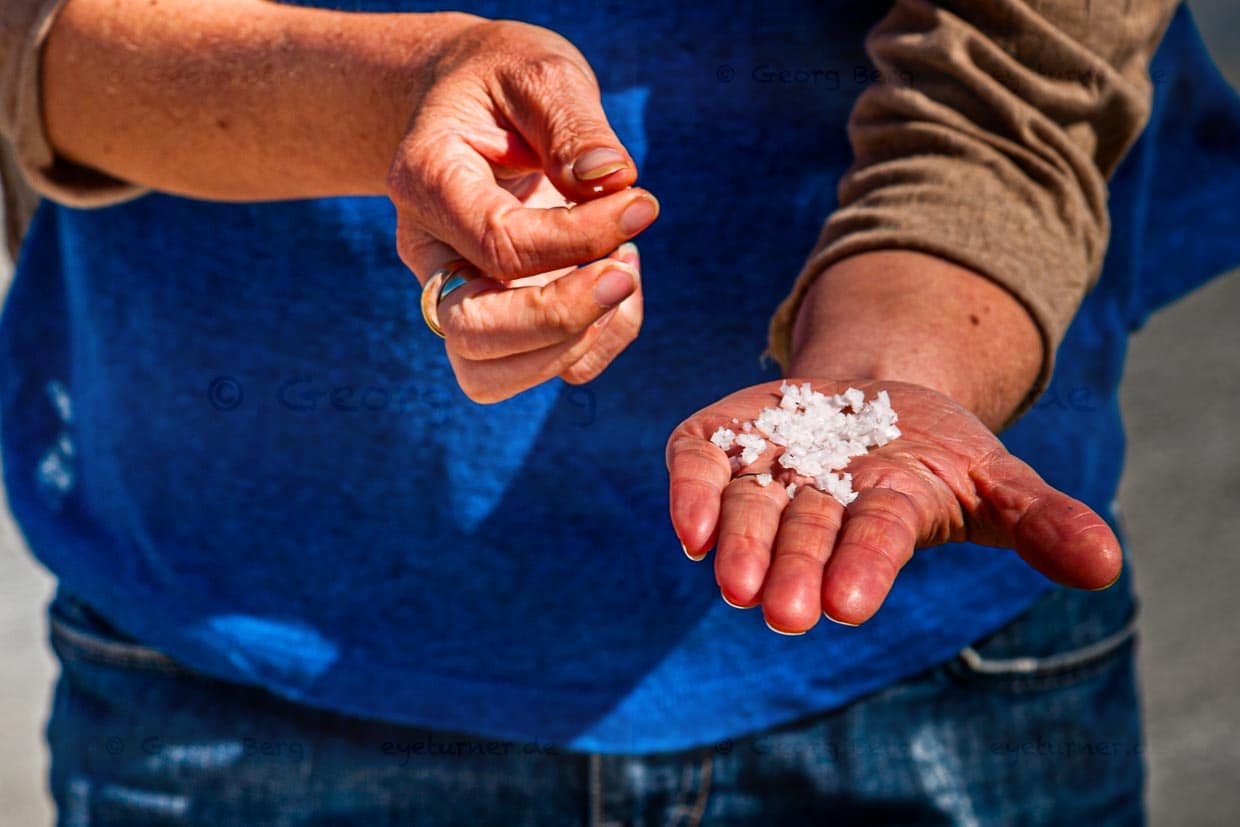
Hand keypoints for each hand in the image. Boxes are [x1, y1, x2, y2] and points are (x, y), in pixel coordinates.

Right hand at [387, 20, 657, 400]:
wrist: (472, 101)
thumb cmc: (505, 82)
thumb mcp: (540, 74)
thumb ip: (574, 124)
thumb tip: (611, 182)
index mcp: (426, 181)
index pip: (499, 244)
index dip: (579, 240)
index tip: (640, 204)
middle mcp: (429, 252)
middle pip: (472, 333)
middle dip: (562, 317)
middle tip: (629, 268)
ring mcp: (456, 293)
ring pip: (488, 375)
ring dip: (571, 345)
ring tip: (624, 275)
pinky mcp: (494, 318)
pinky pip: (534, 370)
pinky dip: (592, 347)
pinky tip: (619, 281)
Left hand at [666, 379, 1122, 632]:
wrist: (870, 396)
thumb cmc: (936, 450)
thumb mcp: (997, 474)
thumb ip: (1041, 519)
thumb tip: (1106, 566)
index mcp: (886, 510)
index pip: (876, 539)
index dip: (864, 566)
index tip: (848, 604)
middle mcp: (819, 500)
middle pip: (805, 532)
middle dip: (793, 568)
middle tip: (782, 613)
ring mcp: (767, 469)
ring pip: (747, 508)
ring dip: (740, 542)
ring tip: (732, 584)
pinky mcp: (723, 439)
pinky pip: (698, 462)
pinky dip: (690, 489)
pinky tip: (686, 526)